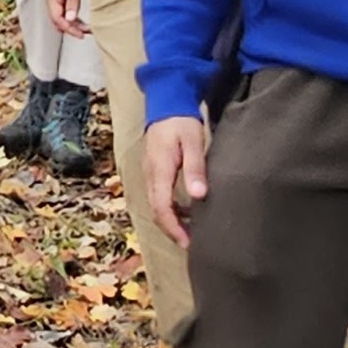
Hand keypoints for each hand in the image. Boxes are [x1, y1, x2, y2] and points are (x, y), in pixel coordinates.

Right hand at [47, 0, 91, 38]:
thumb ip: (72, 1)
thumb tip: (71, 19)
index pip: (57, 18)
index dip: (68, 28)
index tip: (81, 34)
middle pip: (58, 20)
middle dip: (70, 29)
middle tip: (85, 34)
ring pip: (62, 16)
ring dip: (73, 24)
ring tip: (86, 29)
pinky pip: (66, 9)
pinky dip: (73, 17)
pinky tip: (81, 20)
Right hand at [144, 116, 210, 246]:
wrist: (165, 104)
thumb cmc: (181, 122)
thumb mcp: (193, 141)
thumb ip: (195, 168)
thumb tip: (198, 195)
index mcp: (159, 170)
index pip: (161, 208)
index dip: (173, 228)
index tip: (188, 243)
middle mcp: (150, 176)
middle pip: (156, 212)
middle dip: (172, 230)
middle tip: (192, 244)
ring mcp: (150, 174)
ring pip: (157, 206)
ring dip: (172, 221)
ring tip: (192, 232)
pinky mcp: (154, 172)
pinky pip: (159, 197)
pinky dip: (171, 209)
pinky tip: (188, 212)